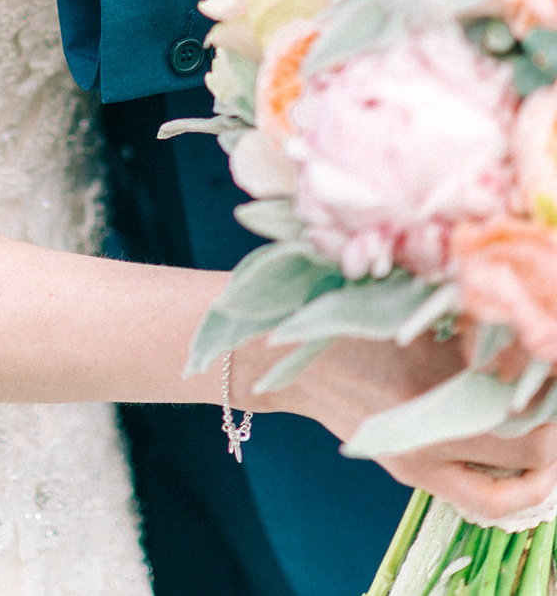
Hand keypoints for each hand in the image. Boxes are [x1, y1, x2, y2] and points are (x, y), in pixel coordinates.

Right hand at [239, 330, 556, 521]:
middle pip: (531, 450)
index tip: (549, 354)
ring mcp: (418, 461)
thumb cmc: (342, 316)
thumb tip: (522, 334)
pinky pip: (478, 499)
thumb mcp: (406, 311)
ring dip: (541, 465)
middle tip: (553, 398)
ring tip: (549, 437)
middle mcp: (427, 431)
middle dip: (553, 426)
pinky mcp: (409, 472)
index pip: (525, 400)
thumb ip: (465, 327)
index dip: (550, 387)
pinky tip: (525, 465)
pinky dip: (512, 489)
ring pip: (511, 489)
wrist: (280, 356)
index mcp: (429, 378)